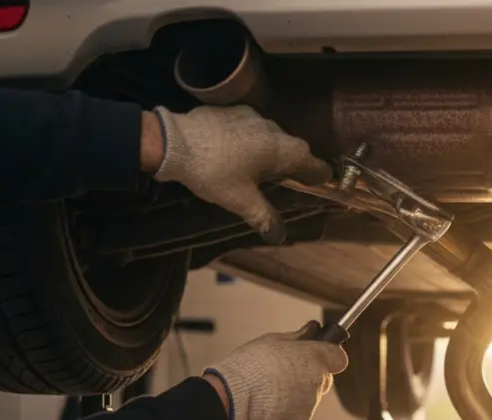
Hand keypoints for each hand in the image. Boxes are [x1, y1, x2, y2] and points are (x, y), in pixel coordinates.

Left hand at [149, 105, 331, 243]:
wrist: (174, 142)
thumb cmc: (213, 173)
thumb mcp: (240, 201)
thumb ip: (264, 217)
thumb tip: (279, 235)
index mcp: (282, 150)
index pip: (314, 164)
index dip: (318, 177)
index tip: (315, 186)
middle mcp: (274, 129)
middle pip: (295, 148)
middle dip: (293, 165)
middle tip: (283, 182)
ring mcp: (253, 116)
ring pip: (273, 136)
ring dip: (271, 151)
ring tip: (255, 168)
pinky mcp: (233, 110)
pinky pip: (252, 128)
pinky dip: (251, 140)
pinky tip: (234, 153)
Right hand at [202, 322, 348, 419]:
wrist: (232, 395)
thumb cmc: (250, 364)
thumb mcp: (274, 340)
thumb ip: (298, 337)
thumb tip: (312, 330)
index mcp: (316, 359)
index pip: (339, 358)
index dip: (328, 356)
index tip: (317, 354)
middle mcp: (318, 383)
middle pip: (324, 378)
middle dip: (310, 375)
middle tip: (285, 371)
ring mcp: (309, 405)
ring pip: (309, 397)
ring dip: (297, 393)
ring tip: (270, 388)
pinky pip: (296, 413)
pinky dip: (286, 409)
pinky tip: (268, 401)